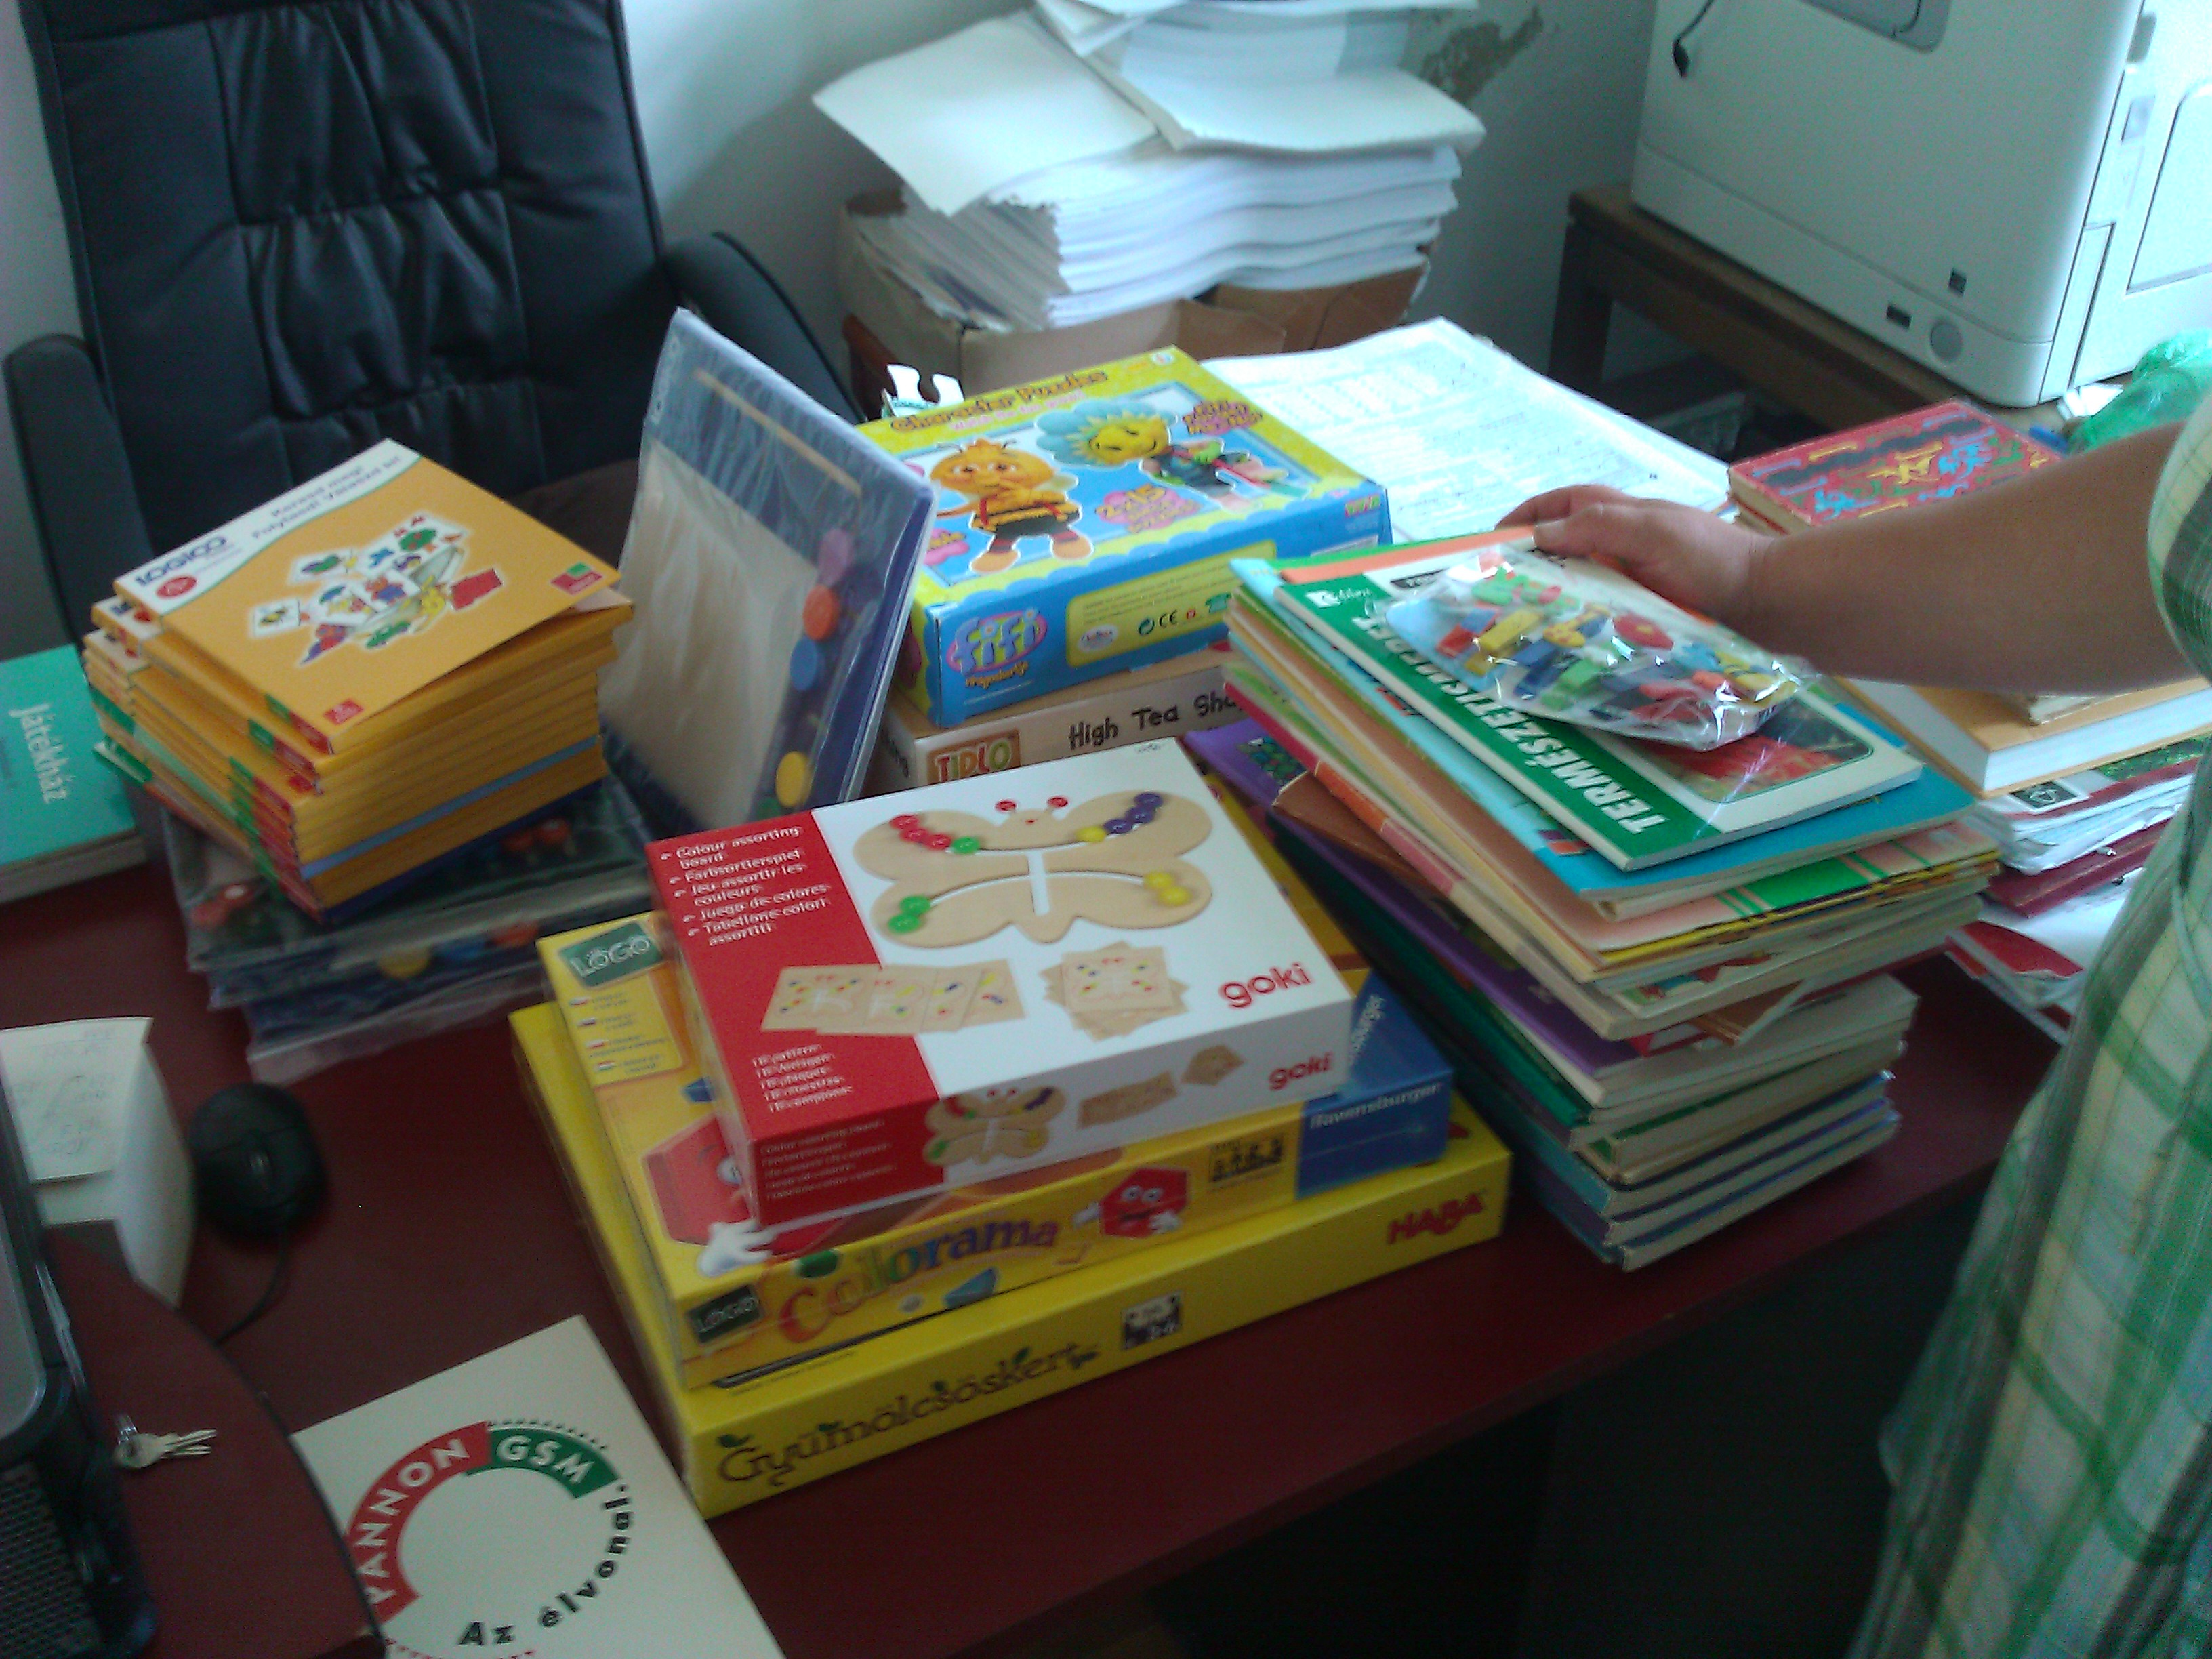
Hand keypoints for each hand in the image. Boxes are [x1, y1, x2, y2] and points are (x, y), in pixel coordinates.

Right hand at [1496, 485, 1773, 629]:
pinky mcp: (1647, 610)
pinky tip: (1566, 641)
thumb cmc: (1712, 561)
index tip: (1492, 541)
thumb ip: (1597, 528)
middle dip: (1529, 561)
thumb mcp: (1652, 534)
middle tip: (1498, 591)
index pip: (1561, 504)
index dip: (1526, 515)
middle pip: (1564, 544)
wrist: (1768, 603)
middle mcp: (1625, 544)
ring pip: (1580, 582)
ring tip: (1522, 621)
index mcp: (1623, 515)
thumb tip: (1540, 534)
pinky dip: (1579, 621)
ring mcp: (1637, 578)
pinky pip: (1602, 613)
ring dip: (1551, 596)